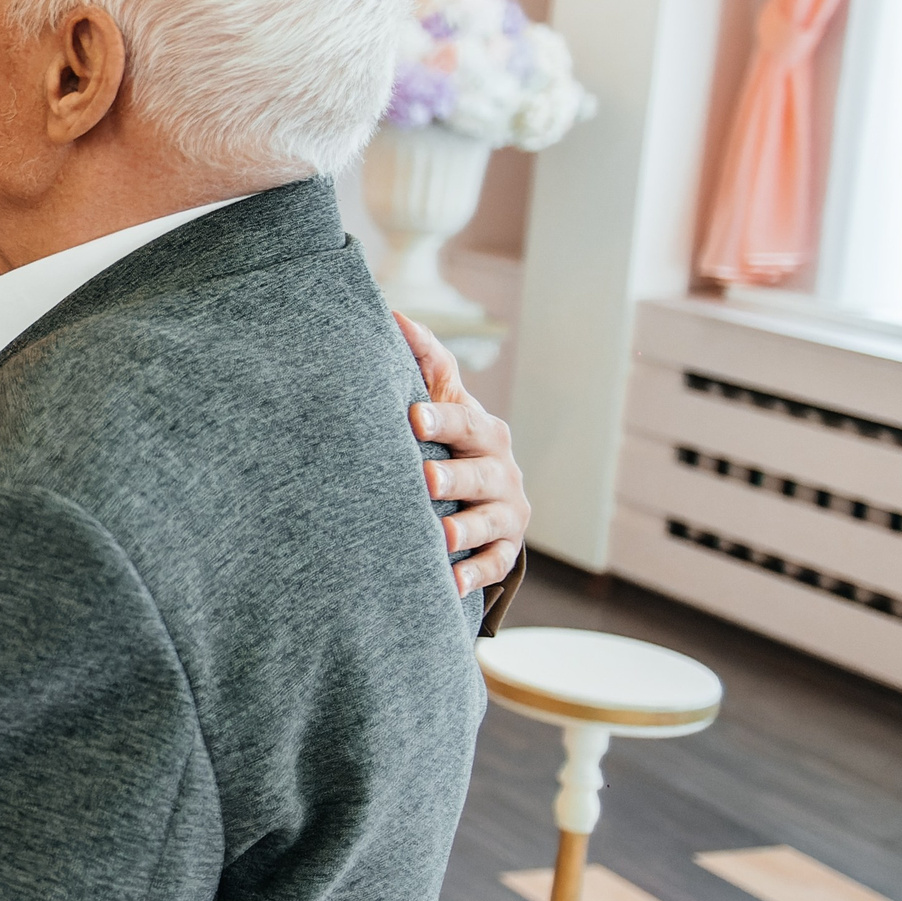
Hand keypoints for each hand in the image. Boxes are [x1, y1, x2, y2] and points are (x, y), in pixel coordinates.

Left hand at [394, 311, 527, 596]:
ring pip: (489, 522)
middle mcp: (502, 471)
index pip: (464, 421)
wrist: (484, 499)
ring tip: (441, 537)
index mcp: (485, 431)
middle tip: (427, 480)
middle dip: (456, 477)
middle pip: (480, 474)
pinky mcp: (505, 550)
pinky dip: (474, 576)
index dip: (441, 417)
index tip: (412, 416)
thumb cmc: (452, 440)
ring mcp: (507, 513)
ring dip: (466, 530)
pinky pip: (493, 565)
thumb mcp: (445, 403)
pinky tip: (450, 584)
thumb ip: (427, 365)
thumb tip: (394, 315)